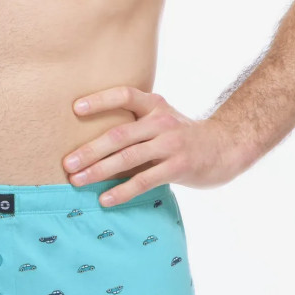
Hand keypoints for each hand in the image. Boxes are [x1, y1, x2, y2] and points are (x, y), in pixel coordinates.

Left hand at [62, 86, 242, 205]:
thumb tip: (92, 144)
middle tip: (67, 163)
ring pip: (128, 157)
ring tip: (77, 181)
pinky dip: (122, 191)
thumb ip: (135, 125)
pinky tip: (105, 199)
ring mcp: (171, 144)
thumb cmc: (184, 137)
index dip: (100, 100)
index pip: (125, 95)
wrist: (227, 147)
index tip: (75, 109)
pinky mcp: (178, 167)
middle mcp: (161, 121)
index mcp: (155, 106)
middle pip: (119, 134)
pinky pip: (144, 180)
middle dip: (90, 150)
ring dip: (99, 171)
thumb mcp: (162, 121)